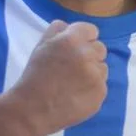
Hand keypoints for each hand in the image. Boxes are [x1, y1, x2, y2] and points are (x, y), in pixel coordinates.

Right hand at [13, 20, 107, 135]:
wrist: (32, 109)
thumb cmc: (34, 76)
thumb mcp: (40, 46)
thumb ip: (56, 30)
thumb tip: (69, 26)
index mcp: (72, 40)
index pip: (91, 31)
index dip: (83, 39)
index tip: (74, 49)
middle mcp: (87, 55)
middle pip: (100, 49)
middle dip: (89, 55)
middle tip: (73, 67)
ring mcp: (96, 76)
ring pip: (102, 68)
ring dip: (92, 72)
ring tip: (73, 83)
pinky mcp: (100, 94)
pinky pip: (101, 86)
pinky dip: (91, 89)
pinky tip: (75, 95)